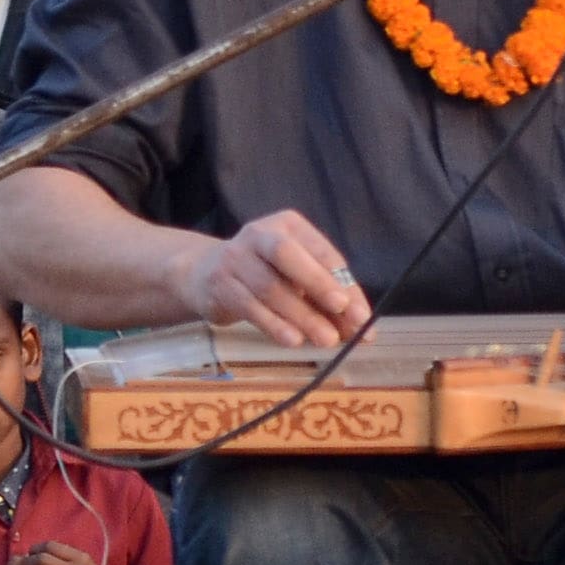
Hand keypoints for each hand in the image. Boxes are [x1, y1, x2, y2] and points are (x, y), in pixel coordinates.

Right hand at [177, 211, 365, 347]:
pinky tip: (294, 340)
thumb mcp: (295, 275)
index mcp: (288, 224)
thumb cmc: (263, 272)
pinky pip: (250, 307)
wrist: (202, 274)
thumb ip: (324, 297)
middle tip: (344, 311)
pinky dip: (274, 325)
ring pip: (270, 287)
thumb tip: (358, 328)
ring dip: (301, 316)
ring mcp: (235, 258)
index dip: (343, 282)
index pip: (322, 251)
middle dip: (319, 284)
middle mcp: (260, 234)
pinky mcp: (220, 285)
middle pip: (289, 256)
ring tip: (326, 339)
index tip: (362, 314)